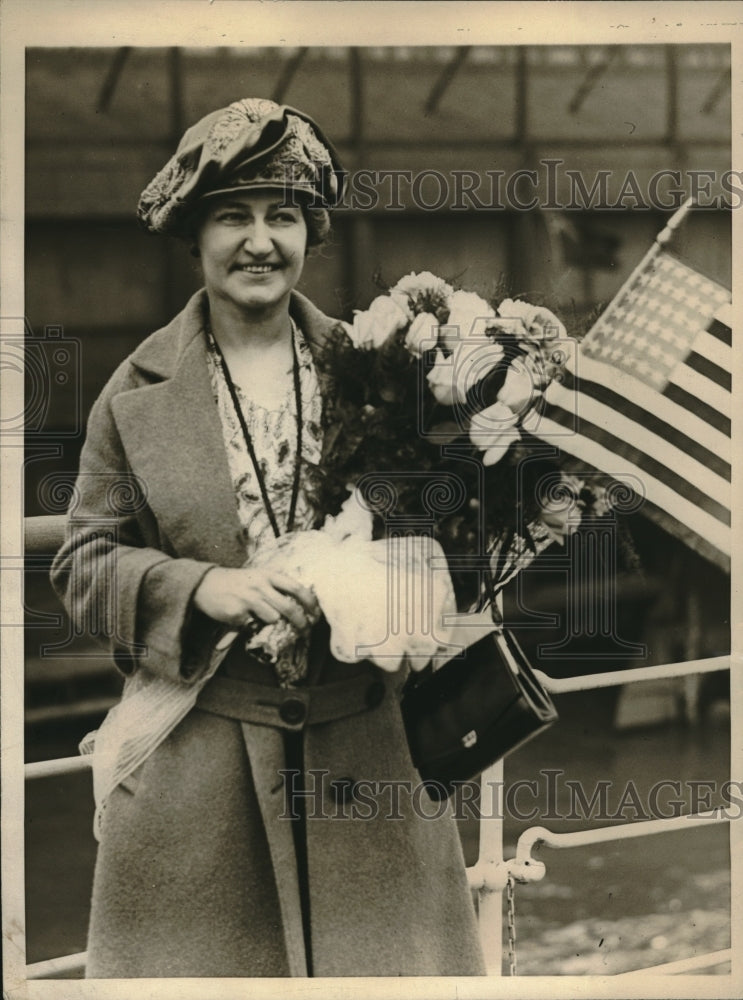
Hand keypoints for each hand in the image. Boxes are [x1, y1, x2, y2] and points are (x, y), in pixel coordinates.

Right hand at [193, 566, 319, 630]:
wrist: (205, 584)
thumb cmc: (236, 581)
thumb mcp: (256, 576)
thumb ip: (274, 586)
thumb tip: (298, 601)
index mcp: (268, 575)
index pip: (296, 587)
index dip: (310, 601)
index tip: (316, 612)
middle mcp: (260, 586)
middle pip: (288, 607)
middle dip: (300, 621)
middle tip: (305, 628)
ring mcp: (248, 600)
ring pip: (273, 619)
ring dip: (273, 624)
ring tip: (266, 620)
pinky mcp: (237, 614)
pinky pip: (252, 626)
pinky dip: (251, 626)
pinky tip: (243, 618)